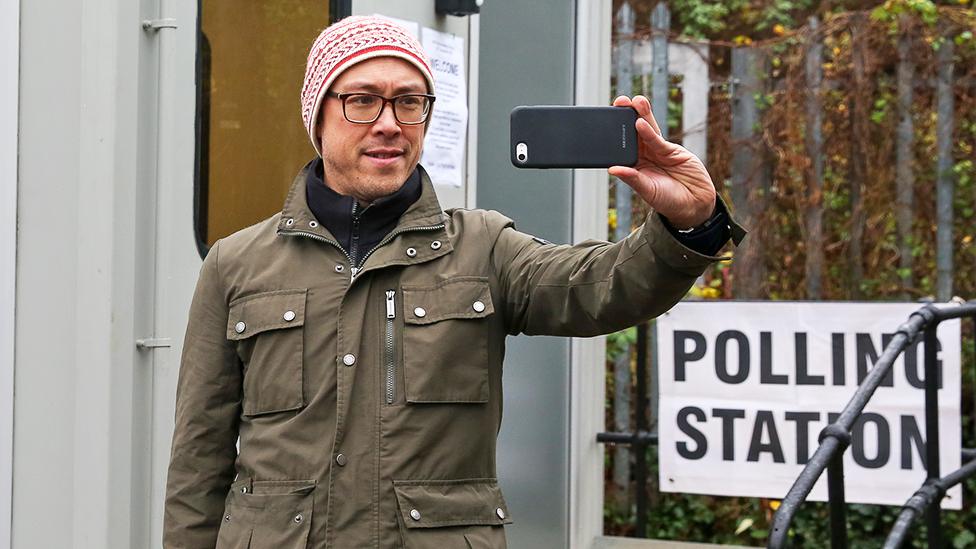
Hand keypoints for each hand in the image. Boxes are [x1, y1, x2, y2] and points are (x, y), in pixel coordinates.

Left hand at [608, 95, 715, 228]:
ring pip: (646, 130)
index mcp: (633, 167)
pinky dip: (650, 130)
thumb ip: (632, 179)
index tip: (604, 121)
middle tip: (618, 102)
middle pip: (632, 134)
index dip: (613, 134)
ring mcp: (657, 152)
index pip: (620, 148)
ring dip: (640, 114)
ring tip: (633, 101)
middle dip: (626, 117)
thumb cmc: (668, 201)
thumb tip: (612, 170)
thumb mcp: (648, 191)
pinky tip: (642, 122)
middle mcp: (643, 157)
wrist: (694, 204)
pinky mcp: (671, 150)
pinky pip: (657, 139)